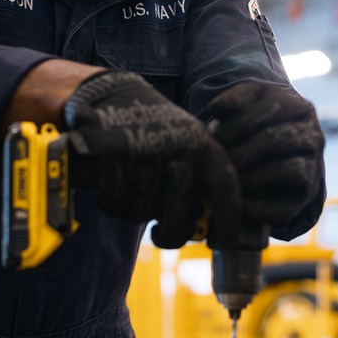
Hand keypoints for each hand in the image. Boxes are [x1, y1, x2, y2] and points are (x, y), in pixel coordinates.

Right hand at [63, 70, 239, 248]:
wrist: (108, 94)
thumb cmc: (151, 131)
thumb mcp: (186, 145)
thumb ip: (200, 182)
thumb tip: (207, 230)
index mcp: (204, 145)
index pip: (227, 190)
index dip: (229, 222)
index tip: (219, 244)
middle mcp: (181, 147)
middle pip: (182, 217)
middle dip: (170, 233)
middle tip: (161, 234)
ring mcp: (148, 151)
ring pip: (144, 213)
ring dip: (135, 211)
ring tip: (131, 186)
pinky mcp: (114, 154)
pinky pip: (116, 203)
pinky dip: (110, 201)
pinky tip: (111, 181)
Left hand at [207, 81, 324, 226]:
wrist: (276, 155)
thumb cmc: (255, 124)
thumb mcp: (248, 105)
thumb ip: (235, 99)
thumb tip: (218, 108)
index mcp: (299, 107)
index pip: (272, 109)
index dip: (238, 123)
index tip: (211, 135)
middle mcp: (314, 136)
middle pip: (276, 139)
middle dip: (240, 151)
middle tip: (215, 161)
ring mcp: (314, 167)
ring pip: (285, 169)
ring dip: (249, 177)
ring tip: (226, 179)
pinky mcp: (307, 197)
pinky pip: (285, 205)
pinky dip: (257, 207)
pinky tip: (235, 203)